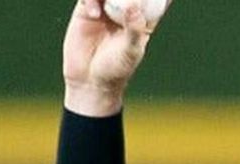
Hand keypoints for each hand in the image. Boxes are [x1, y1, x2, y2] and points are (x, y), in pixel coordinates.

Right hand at [62, 0, 163, 115]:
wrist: (90, 80)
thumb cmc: (117, 69)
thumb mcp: (130, 51)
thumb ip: (133, 30)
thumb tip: (133, 7)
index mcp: (144, 20)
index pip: (153, 0)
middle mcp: (126, 11)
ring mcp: (106, 9)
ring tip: (103, 10)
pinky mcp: (86, 11)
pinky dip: (91, 0)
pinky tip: (93, 14)